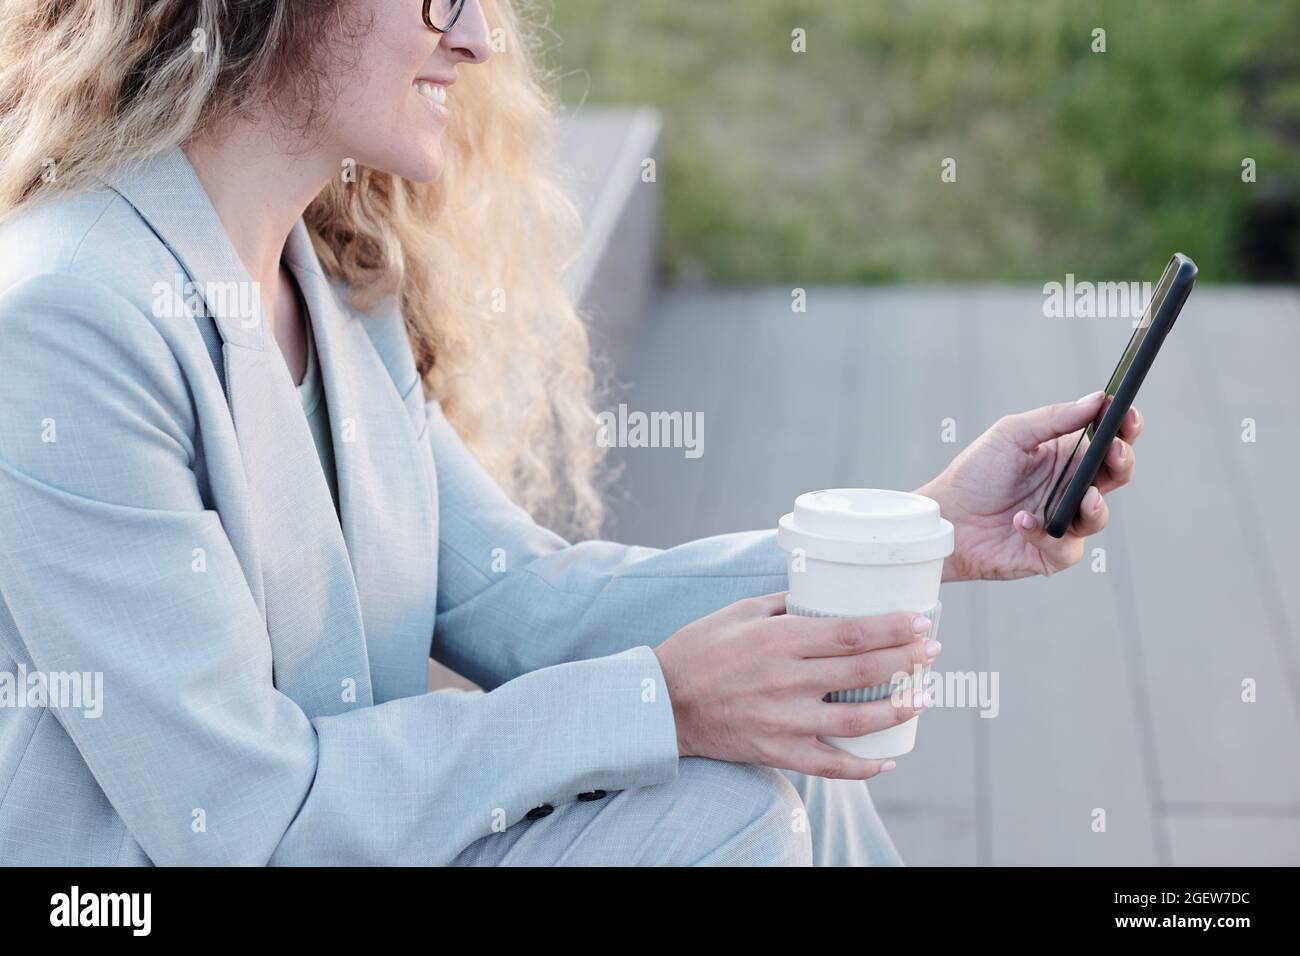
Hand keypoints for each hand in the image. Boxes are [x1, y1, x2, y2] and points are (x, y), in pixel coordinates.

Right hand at [653, 592, 939, 778]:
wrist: (661, 704)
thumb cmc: (697, 650)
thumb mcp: (738, 613)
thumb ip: (784, 605)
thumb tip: (822, 594)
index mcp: (779, 640)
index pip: (852, 632)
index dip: (893, 627)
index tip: (921, 621)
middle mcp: (787, 679)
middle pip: (863, 670)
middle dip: (907, 659)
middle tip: (932, 651)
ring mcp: (784, 720)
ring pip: (857, 719)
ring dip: (898, 708)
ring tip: (923, 697)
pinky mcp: (777, 751)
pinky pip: (830, 765)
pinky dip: (863, 766)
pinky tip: (886, 758)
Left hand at [917, 391, 1143, 581]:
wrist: (945, 517)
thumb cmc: (976, 474)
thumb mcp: (1011, 435)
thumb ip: (1053, 418)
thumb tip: (1096, 399)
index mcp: (1067, 456)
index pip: (1108, 440)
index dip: (1125, 428)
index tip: (1128, 415)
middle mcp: (1071, 488)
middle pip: (1115, 476)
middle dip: (1122, 462)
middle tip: (1114, 452)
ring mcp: (1064, 522)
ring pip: (1099, 517)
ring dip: (1095, 507)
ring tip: (1084, 497)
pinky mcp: (1050, 554)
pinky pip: (1065, 548)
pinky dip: (1045, 535)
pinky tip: (1022, 521)